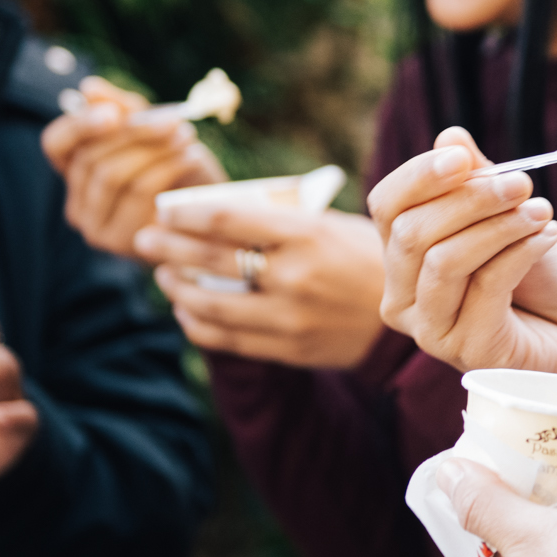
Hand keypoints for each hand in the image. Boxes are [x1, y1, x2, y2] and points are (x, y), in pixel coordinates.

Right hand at [41, 75, 227, 256]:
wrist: (213, 215)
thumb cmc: (180, 170)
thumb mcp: (153, 132)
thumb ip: (122, 109)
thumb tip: (88, 88)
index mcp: (76, 174)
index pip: (56, 144)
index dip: (79, 125)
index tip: (114, 112)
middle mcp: (77, 205)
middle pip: (91, 158)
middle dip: (135, 133)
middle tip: (173, 120)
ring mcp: (96, 227)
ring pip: (112, 175)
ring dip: (154, 149)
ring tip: (186, 136)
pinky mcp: (121, 241)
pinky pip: (138, 193)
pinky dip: (168, 168)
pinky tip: (191, 157)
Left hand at [138, 205, 387, 368]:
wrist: (411, 314)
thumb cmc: (366, 256)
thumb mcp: (332, 224)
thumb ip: (282, 220)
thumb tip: (216, 211)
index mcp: (306, 234)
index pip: (227, 219)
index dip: (186, 214)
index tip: (163, 208)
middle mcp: (294, 276)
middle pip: (211, 261)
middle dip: (168, 248)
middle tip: (145, 239)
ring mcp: (291, 316)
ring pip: (211, 305)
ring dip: (177, 288)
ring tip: (162, 276)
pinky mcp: (290, 348)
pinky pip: (227, 338)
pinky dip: (198, 324)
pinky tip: (186, 311)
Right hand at [368, 126, 556, 381]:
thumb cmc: (536, 280)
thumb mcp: (505, 217)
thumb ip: (477, 180)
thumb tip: (452, 137)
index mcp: (401, 260)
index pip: (386, 207)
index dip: (419, 176)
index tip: (464, 157)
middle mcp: (403, 299)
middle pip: (411, 233)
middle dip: (469, 198)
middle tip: (523, 183)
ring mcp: (431, 331)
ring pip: (444, 261)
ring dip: (499, 226)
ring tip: (542, 212)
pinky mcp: (469, 351)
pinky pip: (486, 288)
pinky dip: (521, 252)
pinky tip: (549, 237)